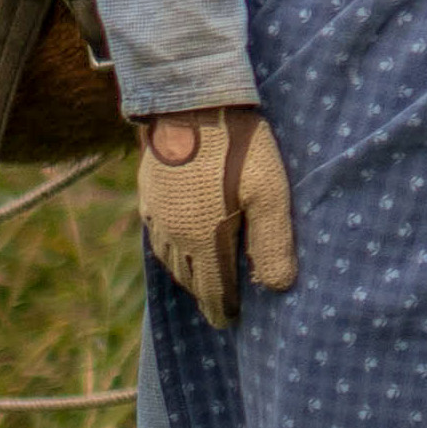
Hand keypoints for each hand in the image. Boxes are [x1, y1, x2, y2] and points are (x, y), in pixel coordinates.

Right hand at [138, 105, 294, 327]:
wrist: (189, 104)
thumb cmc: (238, 146)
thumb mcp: (269, 191)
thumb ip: (272, 241)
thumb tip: (278, 287)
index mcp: (203, 240)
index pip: (211, 288)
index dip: (222, 307)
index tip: (229, 324)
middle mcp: (173, 235)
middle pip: (189, 277)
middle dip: (204, 293)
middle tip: (218, 305)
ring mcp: (156, 214)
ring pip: (169, 258)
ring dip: (186, 272)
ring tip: (202, 279)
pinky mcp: (148, 194)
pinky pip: (157, 235)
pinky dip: (170, 249)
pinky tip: (178, 242)